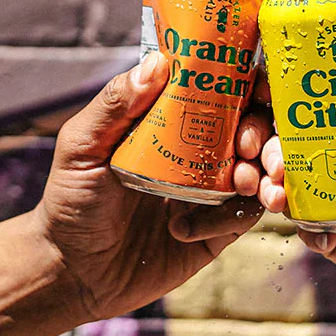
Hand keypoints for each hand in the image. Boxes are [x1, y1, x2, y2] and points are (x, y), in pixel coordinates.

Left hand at [35, 52, 267, 320]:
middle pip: (253, 127)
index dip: (250, 84)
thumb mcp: (82, 146)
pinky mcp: (216, 231)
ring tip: (245, 183)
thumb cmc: (70, 200)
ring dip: (264, 172)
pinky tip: (187, 228)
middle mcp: (199, 150)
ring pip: (260, 171)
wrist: (72, 271)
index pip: (222, 90)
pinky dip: (232, 217)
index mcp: (173, 120)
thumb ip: (115, 105)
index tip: (259, 87)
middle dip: (264, 131)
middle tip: (251, 145)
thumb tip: (157, 64)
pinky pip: (243, 218)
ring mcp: (211, 190)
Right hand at [256, 73, 335, 298]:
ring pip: (280, 189)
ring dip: (272, 190)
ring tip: (281, 198)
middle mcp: (327, 163)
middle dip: (268, 152)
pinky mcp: (326, 236)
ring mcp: (323, 200)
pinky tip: (324, 236)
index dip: (278, 104)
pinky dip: (307, 232)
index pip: (303, 112)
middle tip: (278, 163)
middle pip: (279, 149)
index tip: (269, 101)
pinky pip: (304, 231)